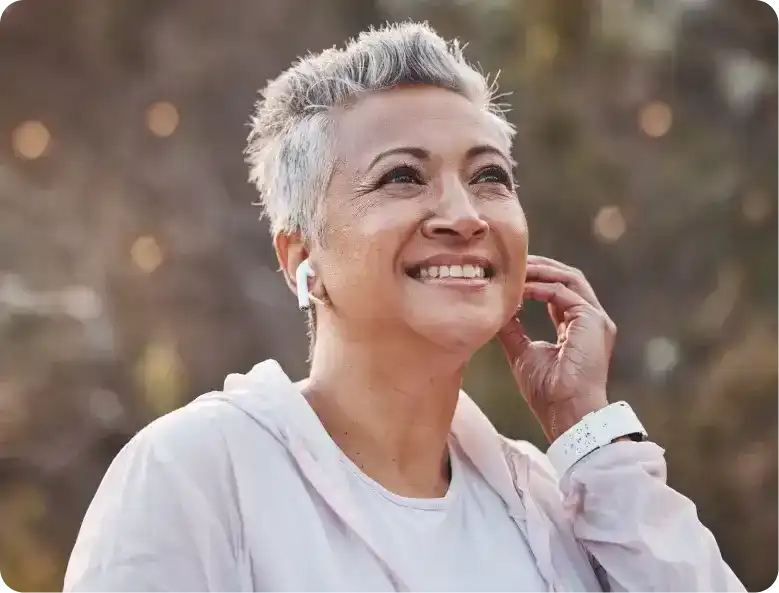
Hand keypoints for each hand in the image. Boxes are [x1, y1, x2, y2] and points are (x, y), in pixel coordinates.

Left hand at [497, 256, 615, 442]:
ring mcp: (595, 319)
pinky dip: (541, 287)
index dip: (537, 279)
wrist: (566, 413)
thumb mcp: (523, 353)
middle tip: (513, 260)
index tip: (512, 274)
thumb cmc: (548, 392)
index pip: (560, 292)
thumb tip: (496, 310)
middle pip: (568, 278)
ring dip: (542, 270)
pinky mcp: (592, 320)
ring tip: (516, 268)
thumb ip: (512, 330)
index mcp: (578, 328)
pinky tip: (520, 289)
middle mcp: (591, 320)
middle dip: (541, 267)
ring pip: (570, 278)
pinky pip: (564, 292)